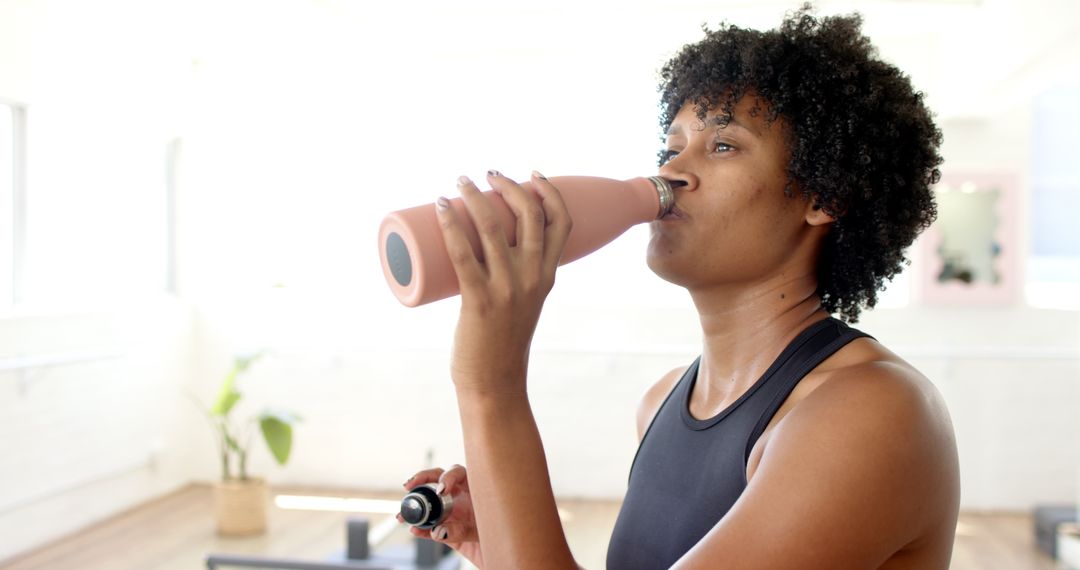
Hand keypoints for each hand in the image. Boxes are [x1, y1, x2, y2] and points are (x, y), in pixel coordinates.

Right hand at [398, 465, 482, 567]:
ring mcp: (448, 506)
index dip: (447, 477)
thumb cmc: (491, 529)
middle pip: (436, 477)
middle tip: (408, 486)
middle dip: (420, 479)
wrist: (493, 544)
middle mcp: (457, 493)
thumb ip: (460, 530)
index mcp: (471, 486)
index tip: (441, 490)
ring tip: (402, 516)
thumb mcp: (479, 530)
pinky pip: (428, 523)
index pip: (457, 473)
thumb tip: (438, 531)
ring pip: (427, 498)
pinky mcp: (442, 523)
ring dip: (413, 506)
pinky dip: (420, 527)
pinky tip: (414, 531)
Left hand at [435, 170, 571, 395]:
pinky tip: (441, 207)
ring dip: (474, 196)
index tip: (531, 175)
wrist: (495, 383)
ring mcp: (507, 288)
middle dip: (508, 185)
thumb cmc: (502, 342)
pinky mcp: (479, 299)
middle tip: (487, 174)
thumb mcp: (522, 303)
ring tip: (459, 182)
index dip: (549, 191)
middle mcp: (533, 277)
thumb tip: (487, 248)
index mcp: (547, 276)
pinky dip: (451, 223)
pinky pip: (463, 252)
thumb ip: (515, 278)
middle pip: (529, 214)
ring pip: (494, 226)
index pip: (561, 222)